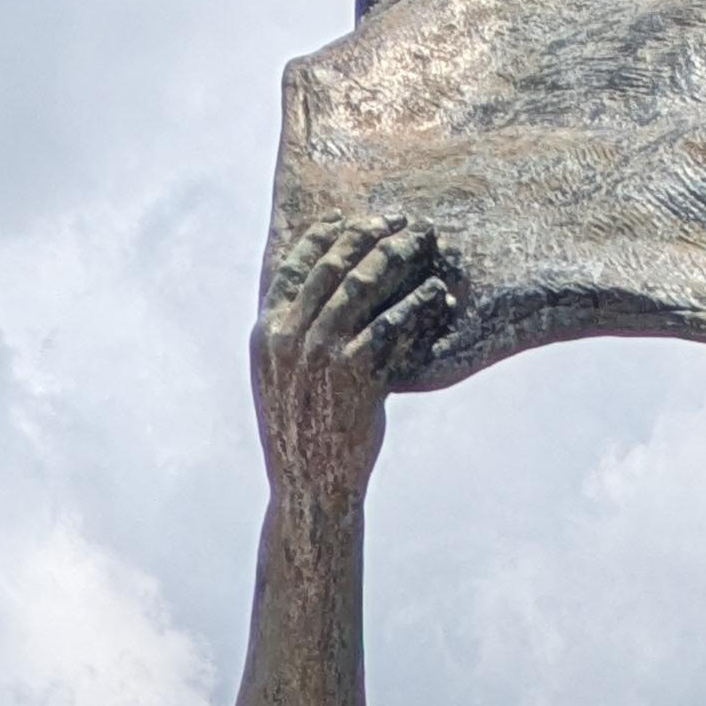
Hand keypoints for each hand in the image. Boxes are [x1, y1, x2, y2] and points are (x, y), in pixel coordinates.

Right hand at [253, 210, 454, 503]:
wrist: (311, 487)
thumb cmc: (303, 434)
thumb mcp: (281, 379)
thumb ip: (293, 335)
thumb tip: (320, 295)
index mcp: (266, 332)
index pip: (296, 265)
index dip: (326, 236)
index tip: (351, 218)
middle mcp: (288, 337)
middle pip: (334, 266)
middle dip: (369, 234)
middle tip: (399, 220)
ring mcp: (321, 355)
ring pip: (364, 287)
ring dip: (398, 257)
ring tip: (425, 244)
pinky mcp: (356, 376)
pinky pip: (393, 326)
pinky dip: (418, 304)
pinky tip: (438, 293)